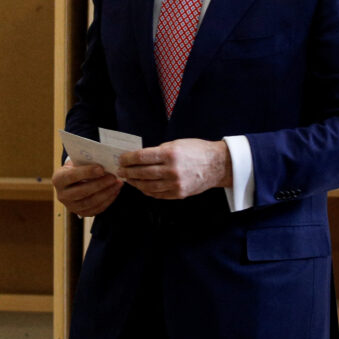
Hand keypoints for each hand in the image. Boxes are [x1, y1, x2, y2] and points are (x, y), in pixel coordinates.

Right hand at [52, 159, 122, 216]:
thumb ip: (85, 163)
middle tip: (113, 177)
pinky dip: (108, 200)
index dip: (87, 172)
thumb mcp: (75, 163)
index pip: (72, 176)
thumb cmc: (75, 169)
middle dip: (100, 184)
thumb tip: (104, 162)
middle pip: (82, 191)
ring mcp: (71, 206)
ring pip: (90, 202)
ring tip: (117, 184)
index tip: (102, 169)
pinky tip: (115, 191)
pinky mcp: (81, 213)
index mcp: (58, 179)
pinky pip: (96, 209)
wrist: (70, 183)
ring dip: (106, 193)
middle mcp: (62, 195)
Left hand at [117, 139, 231, 199]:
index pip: (141, 157)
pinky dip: (147, 191)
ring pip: (147, 186)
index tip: (121, 159)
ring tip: (128, 179)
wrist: (217, 165)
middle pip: (142, 173)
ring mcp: (175, 184)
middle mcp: (171, 170)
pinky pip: (157, 194)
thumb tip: (139, 158)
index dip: (127, 159)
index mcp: (170, 154)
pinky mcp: (179, 194)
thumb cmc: (196, 150)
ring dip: (135, 183)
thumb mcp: (176, 144)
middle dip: (127, 172)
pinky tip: (141, 186)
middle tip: (120, 170)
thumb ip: (158, 152)